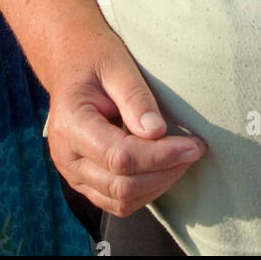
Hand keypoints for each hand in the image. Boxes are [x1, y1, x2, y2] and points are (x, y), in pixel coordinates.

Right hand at [48, 19, 206, 217]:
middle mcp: (66, 155)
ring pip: (120, 201)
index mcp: (71, 124)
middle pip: (121, 185)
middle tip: (194, 149)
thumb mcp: (117, 65)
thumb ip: (135, 98)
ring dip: (158, 185)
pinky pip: (115, 201)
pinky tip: (163, 167)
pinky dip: (145, 191)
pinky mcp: (83, 180)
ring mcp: (72, 172)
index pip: (120, 157)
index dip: (161, 156)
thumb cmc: (94, 58)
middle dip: (165, 172)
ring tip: (182, 157)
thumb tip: (157, 132)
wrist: (71, 63)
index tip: (193, 145)